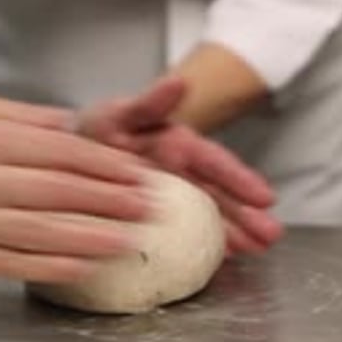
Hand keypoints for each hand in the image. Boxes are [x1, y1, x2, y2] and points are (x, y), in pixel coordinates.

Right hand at [0, 92, 149, 282]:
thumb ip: (27, 116)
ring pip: (41, 234)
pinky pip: (15, 264)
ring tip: (130, 241)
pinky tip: (86, 265)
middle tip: (148, 208)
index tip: (138, 174)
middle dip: (110, 202)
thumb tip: (77, 125)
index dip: (105, 165)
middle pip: (57, 193)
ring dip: (92, 239)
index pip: (59, 152)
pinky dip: (54, 267)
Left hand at [79, 78, 282, 256]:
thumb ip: (149, 103)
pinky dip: (205, 245)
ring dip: (234, 233)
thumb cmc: (98, 129)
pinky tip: (225, 258)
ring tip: (260, 249)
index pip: (214, 163)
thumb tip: (178, 83)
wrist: (69, 151)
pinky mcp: (154, 219)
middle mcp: (180, 173)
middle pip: (218, 196)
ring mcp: (170, 198)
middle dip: (246, 215)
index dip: (240, 180)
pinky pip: (184, 234)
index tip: (266, 197)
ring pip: (207, 217)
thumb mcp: (121, 113)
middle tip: (272, 235)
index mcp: (176, 146)